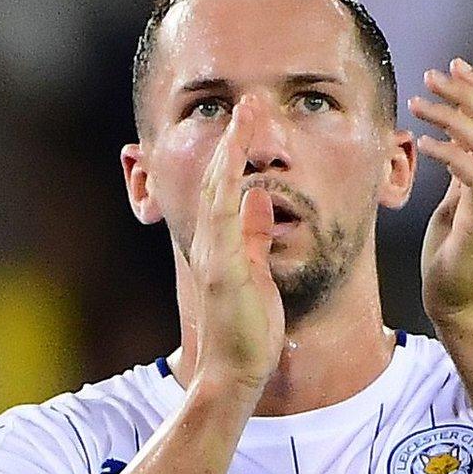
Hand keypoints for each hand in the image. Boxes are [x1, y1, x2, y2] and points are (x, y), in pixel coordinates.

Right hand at [187, 98, 282, 392]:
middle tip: (247, 101)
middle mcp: (212, 244)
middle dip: (232, 139)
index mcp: (221, 246)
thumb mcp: (257, 274)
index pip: (226, 189)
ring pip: (219, 191)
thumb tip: (260, 201)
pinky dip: (230, 186)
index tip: (249, 119)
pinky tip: (240, 162)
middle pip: (218, 180)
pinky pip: (225, 219)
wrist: (234, 372)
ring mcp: (215, 256)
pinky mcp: (225, 269)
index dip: (235, 153)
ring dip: (232, 150)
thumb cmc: (249, 331)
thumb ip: (256, 238)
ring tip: (246, 115)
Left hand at [413, 58, 472, 330]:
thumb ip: (459, 176)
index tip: (455, 66)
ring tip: (418, 102)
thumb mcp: (455, 206)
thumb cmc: (452, 257)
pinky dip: (448, 152)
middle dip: (469, 90)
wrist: (460, 303)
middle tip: (435, 73)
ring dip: (452, 115)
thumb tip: (448, 146)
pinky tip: (422, 143)